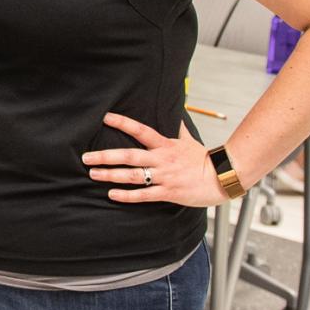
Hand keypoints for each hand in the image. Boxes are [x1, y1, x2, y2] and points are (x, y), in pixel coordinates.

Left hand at [81, 112, 228, 207]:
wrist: (223, 177)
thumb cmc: (205, 159)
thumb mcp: (189, 140)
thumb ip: (179, 128)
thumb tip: (176, 114)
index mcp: (165, 145)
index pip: (141, 130)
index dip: (123, 123)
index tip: (106, 117)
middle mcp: (162, 159)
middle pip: (130, 155)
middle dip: (106, 156)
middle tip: (86, 157)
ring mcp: (164, 177)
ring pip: (134, 175)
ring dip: (111, 175)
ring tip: (94, 174)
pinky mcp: (168, 192)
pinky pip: (144, 195)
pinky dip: (127, 195)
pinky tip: (112, 194)